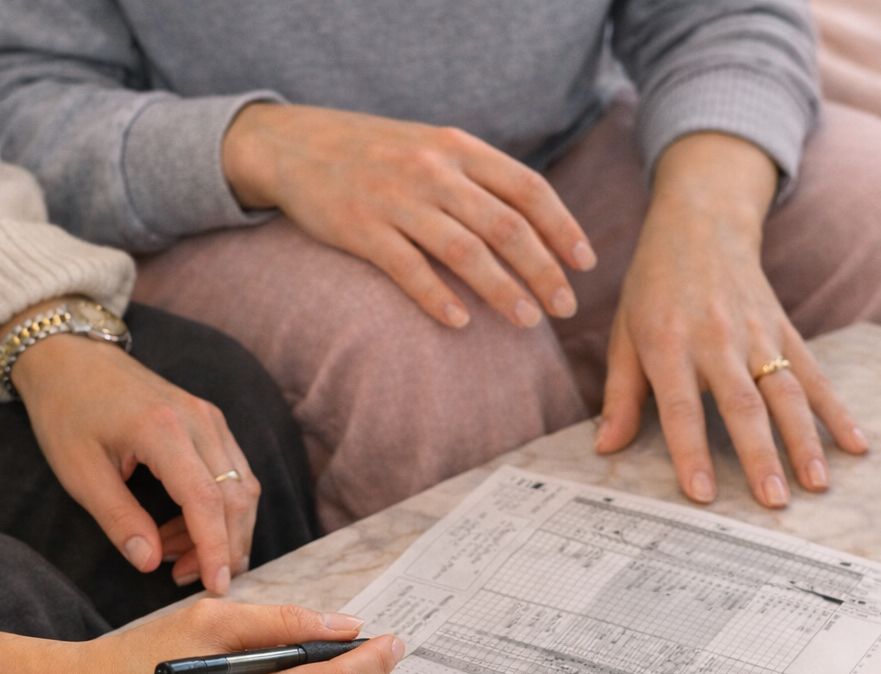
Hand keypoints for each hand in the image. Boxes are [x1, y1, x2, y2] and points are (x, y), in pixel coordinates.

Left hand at [8, 329, 259, 594]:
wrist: (71, 357)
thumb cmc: (67, 411)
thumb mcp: (79, 473)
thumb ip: (118, 520)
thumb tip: (149, 564)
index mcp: (163, 431)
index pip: (206, 501)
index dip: (215, 549)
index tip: (217, 588)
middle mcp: (199, 421)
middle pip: (236, 498)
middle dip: (222, 547)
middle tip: (185, 578)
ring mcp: (210, 418)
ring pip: (242, 488)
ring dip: (222, 531)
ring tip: (177, 557)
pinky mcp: (211, 421)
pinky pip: (233, 474)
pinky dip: (219, 509)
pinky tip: (183, 528)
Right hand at [222, 103, 596, 328]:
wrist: (295, 144)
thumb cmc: (375, 154)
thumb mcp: (431, 148)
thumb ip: (477, 177)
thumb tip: (534, 221)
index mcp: (458, 149)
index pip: (527, 188)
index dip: (562, 227)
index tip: (585, 264)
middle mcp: (433, 171)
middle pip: (506, 225)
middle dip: (542, 269)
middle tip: (564, 307)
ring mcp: (397, 200)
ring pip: (465, 250)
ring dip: (502, 290)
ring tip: (527, 321)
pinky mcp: (361, 229)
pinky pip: (408, 268)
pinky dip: (438, 297)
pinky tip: (461, 322)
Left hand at [595, 133, 866, 507]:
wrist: (700, 224)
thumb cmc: (653, 288)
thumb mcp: (623, 334)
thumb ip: (620, 395)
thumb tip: (605, 449)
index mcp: (668, 344)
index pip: (681, 408)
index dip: (691, 452)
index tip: (704, 495)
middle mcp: (716, 339)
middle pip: (743, 404)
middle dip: (760, 455)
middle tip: (774, 502)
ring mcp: (757, 333)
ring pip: (787, 391)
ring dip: (805, 440)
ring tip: (817, 484)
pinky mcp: (785, 329)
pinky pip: (815, 373)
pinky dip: (837, 410)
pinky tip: (856, 445)